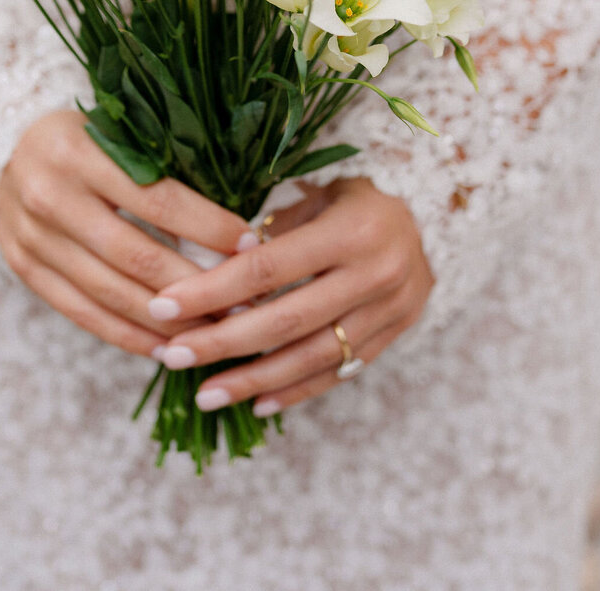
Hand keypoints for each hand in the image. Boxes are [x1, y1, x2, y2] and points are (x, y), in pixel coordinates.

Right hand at [0, 110, 254, 355]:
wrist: (9, 147)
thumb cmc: (87, 135)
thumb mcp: (120, 132)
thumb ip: (163, 166)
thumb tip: (233, 220)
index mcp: (78, 151)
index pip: (157, 200)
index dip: (208, 228)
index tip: (249, 245)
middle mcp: (48, 195)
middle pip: (136, 255)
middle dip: (195, 286)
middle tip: (242, 304)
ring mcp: (31, 236)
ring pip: (109, 292)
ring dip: (166, 321)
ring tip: (213, 333)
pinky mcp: (23, 267)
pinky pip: (81, 312)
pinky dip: (126, 334)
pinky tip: (164, 346)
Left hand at [145, 177, 432, 416]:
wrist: (435, 216)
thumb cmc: (357, 197)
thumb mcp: (318, 196)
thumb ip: (272, 232)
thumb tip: (206, 269)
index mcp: (350, 230)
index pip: (268, 267)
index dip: (213, 290)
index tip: (164, 305)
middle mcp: (374, 274)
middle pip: (285, 320)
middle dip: (222, 342)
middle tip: (171, 355)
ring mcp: (389, 312)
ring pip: (311, 357)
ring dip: (253, 381)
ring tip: (204, 394)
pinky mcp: (394, 336)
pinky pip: (338, 372)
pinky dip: (296, 391)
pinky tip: (257, 403)